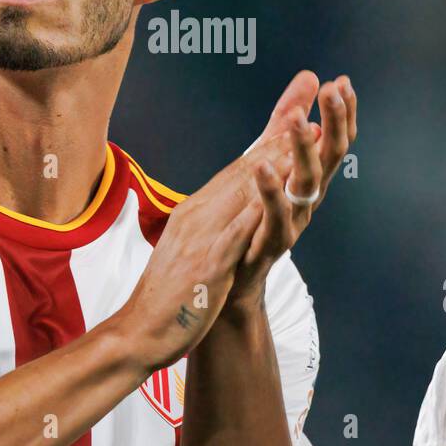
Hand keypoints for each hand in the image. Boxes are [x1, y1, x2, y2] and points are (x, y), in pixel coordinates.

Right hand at [114, 96, 304, 370]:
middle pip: (241, 174)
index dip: (268, 144)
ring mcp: (200, 241)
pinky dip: (248, 218)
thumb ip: (214, 220)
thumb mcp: (193, 247)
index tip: (296, 119)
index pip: (237, 172)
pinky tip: (268, 203)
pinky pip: (230, 239)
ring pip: (239, 198)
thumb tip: (236, 201)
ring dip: (268, 169)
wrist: (139, 331)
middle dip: (275, 142)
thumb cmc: (171, 291)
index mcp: (196, 212)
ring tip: (297, 144)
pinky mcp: (205, 269)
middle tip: (306, 114)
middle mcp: (198, 218)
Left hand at [229, 71, 357, 308]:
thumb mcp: (270, 158)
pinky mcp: (269, 242)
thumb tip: (310, 76)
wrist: (233, 279)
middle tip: (334, 90)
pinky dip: (271, 189)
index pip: (335, 140)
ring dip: (306, 150)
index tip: (343, 82)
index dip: (342, 113)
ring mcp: (293, 220)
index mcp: (310, 177)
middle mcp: (309, 198)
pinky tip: (263, 164)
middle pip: (331, 156)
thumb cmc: (254, 215)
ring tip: (300, 120)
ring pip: (308, 183)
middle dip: (335, 122)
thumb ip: (286, 119)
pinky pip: (275, 215)